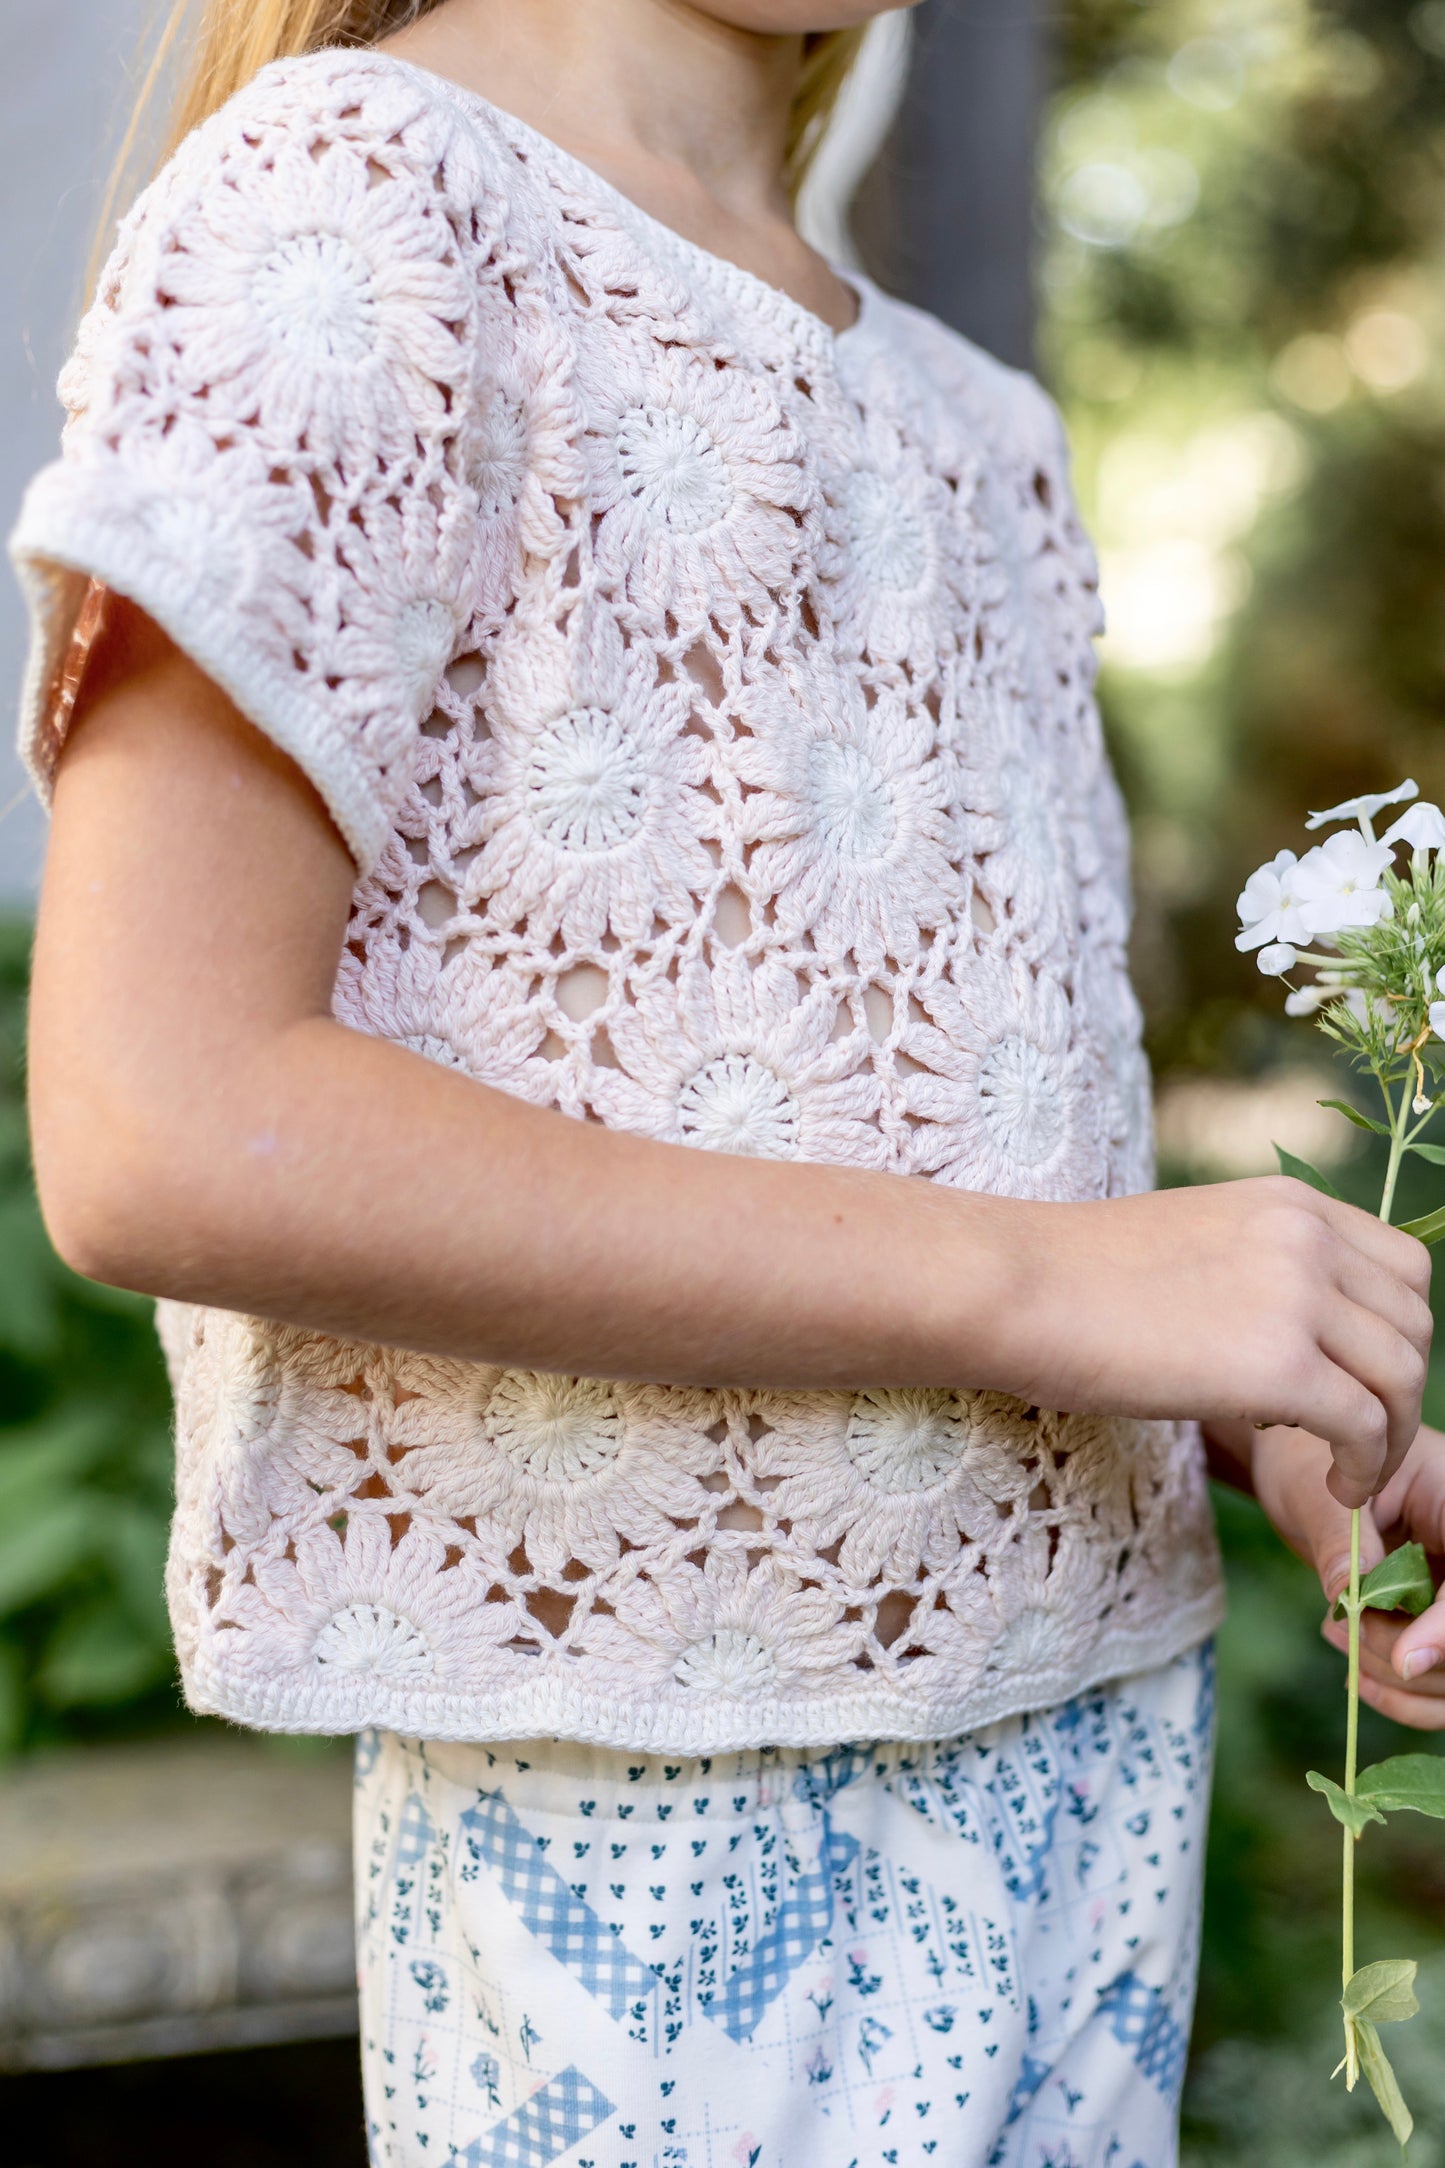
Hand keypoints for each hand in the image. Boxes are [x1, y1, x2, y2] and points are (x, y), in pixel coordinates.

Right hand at [1020, 1178, 1431, 1508]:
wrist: (1018, 1286)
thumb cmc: (1074, 1277)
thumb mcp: (1191, 1241)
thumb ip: (1257, 1268)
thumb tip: (1290, 1338)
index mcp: (1290, 1204)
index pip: (1402, 1265)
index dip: (1396, 1331)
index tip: (1361, 1379)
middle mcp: (1308, 1238)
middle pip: (1414, 1322)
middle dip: (1401, 1388)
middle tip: (1359, 1437)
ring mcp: (1297, 1297)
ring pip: (1402, 1377)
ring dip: (1391, 1435)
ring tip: (1351, 1473)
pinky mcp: (1278, 1365)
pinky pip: (1366, 1426)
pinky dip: (1366, 1467)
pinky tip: (1336, 1486)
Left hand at [1250, 1420, 1444, 1729]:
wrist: (1298, 1466)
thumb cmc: (1307, 1460)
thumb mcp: (1317, 1491)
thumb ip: (1341, 1545)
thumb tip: (1352, 1603)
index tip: (1403, 1660)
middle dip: (1408, 1654)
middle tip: (1343, 1628)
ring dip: (1399, 1679)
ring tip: (1336, 1632)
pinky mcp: (1438, 1624)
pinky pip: (1439, 1685)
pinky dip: (1402, 1696)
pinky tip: (1357, 1675)